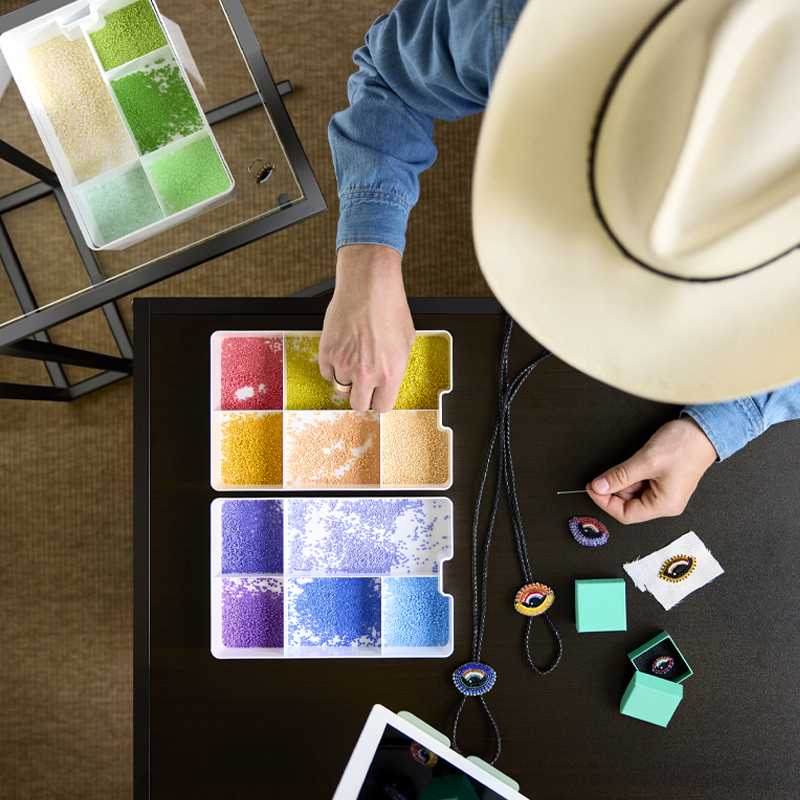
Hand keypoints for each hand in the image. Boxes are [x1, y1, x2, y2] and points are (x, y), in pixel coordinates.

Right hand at [319, 244, 415, 412]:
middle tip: (364, 382)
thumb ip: (396, 368)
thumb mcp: (406, 342)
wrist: (369, 285)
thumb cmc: (389, 307)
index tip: (377, 394)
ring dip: (347, 378)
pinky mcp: (327, 352)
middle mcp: (366, 373)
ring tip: (355, 358)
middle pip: (358, 404)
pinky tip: (343, 350)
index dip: (379, 399)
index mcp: (390, 373)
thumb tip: (389, 382)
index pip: (382, 407)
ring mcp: (344, 364)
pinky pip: (327, 373)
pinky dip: (333, 366)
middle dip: (362, 395)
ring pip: (341, 387)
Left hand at [586, 417, 717, 523]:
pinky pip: (639, 483)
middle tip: (605, 474)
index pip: (626, 515)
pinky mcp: (662, 482)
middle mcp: (665, 503)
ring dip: (623, 480)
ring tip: (631, 463)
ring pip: (632, 492)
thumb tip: (599, 487)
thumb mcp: (646, 461)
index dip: (605, 502)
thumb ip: (619, 476)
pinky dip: (631, 475)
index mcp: (664, 505)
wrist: (704, 430)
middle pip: (627, 504)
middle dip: (614, 489)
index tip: (592, 488)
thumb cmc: (684, 446)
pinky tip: (635, 463)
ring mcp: (664, 492)